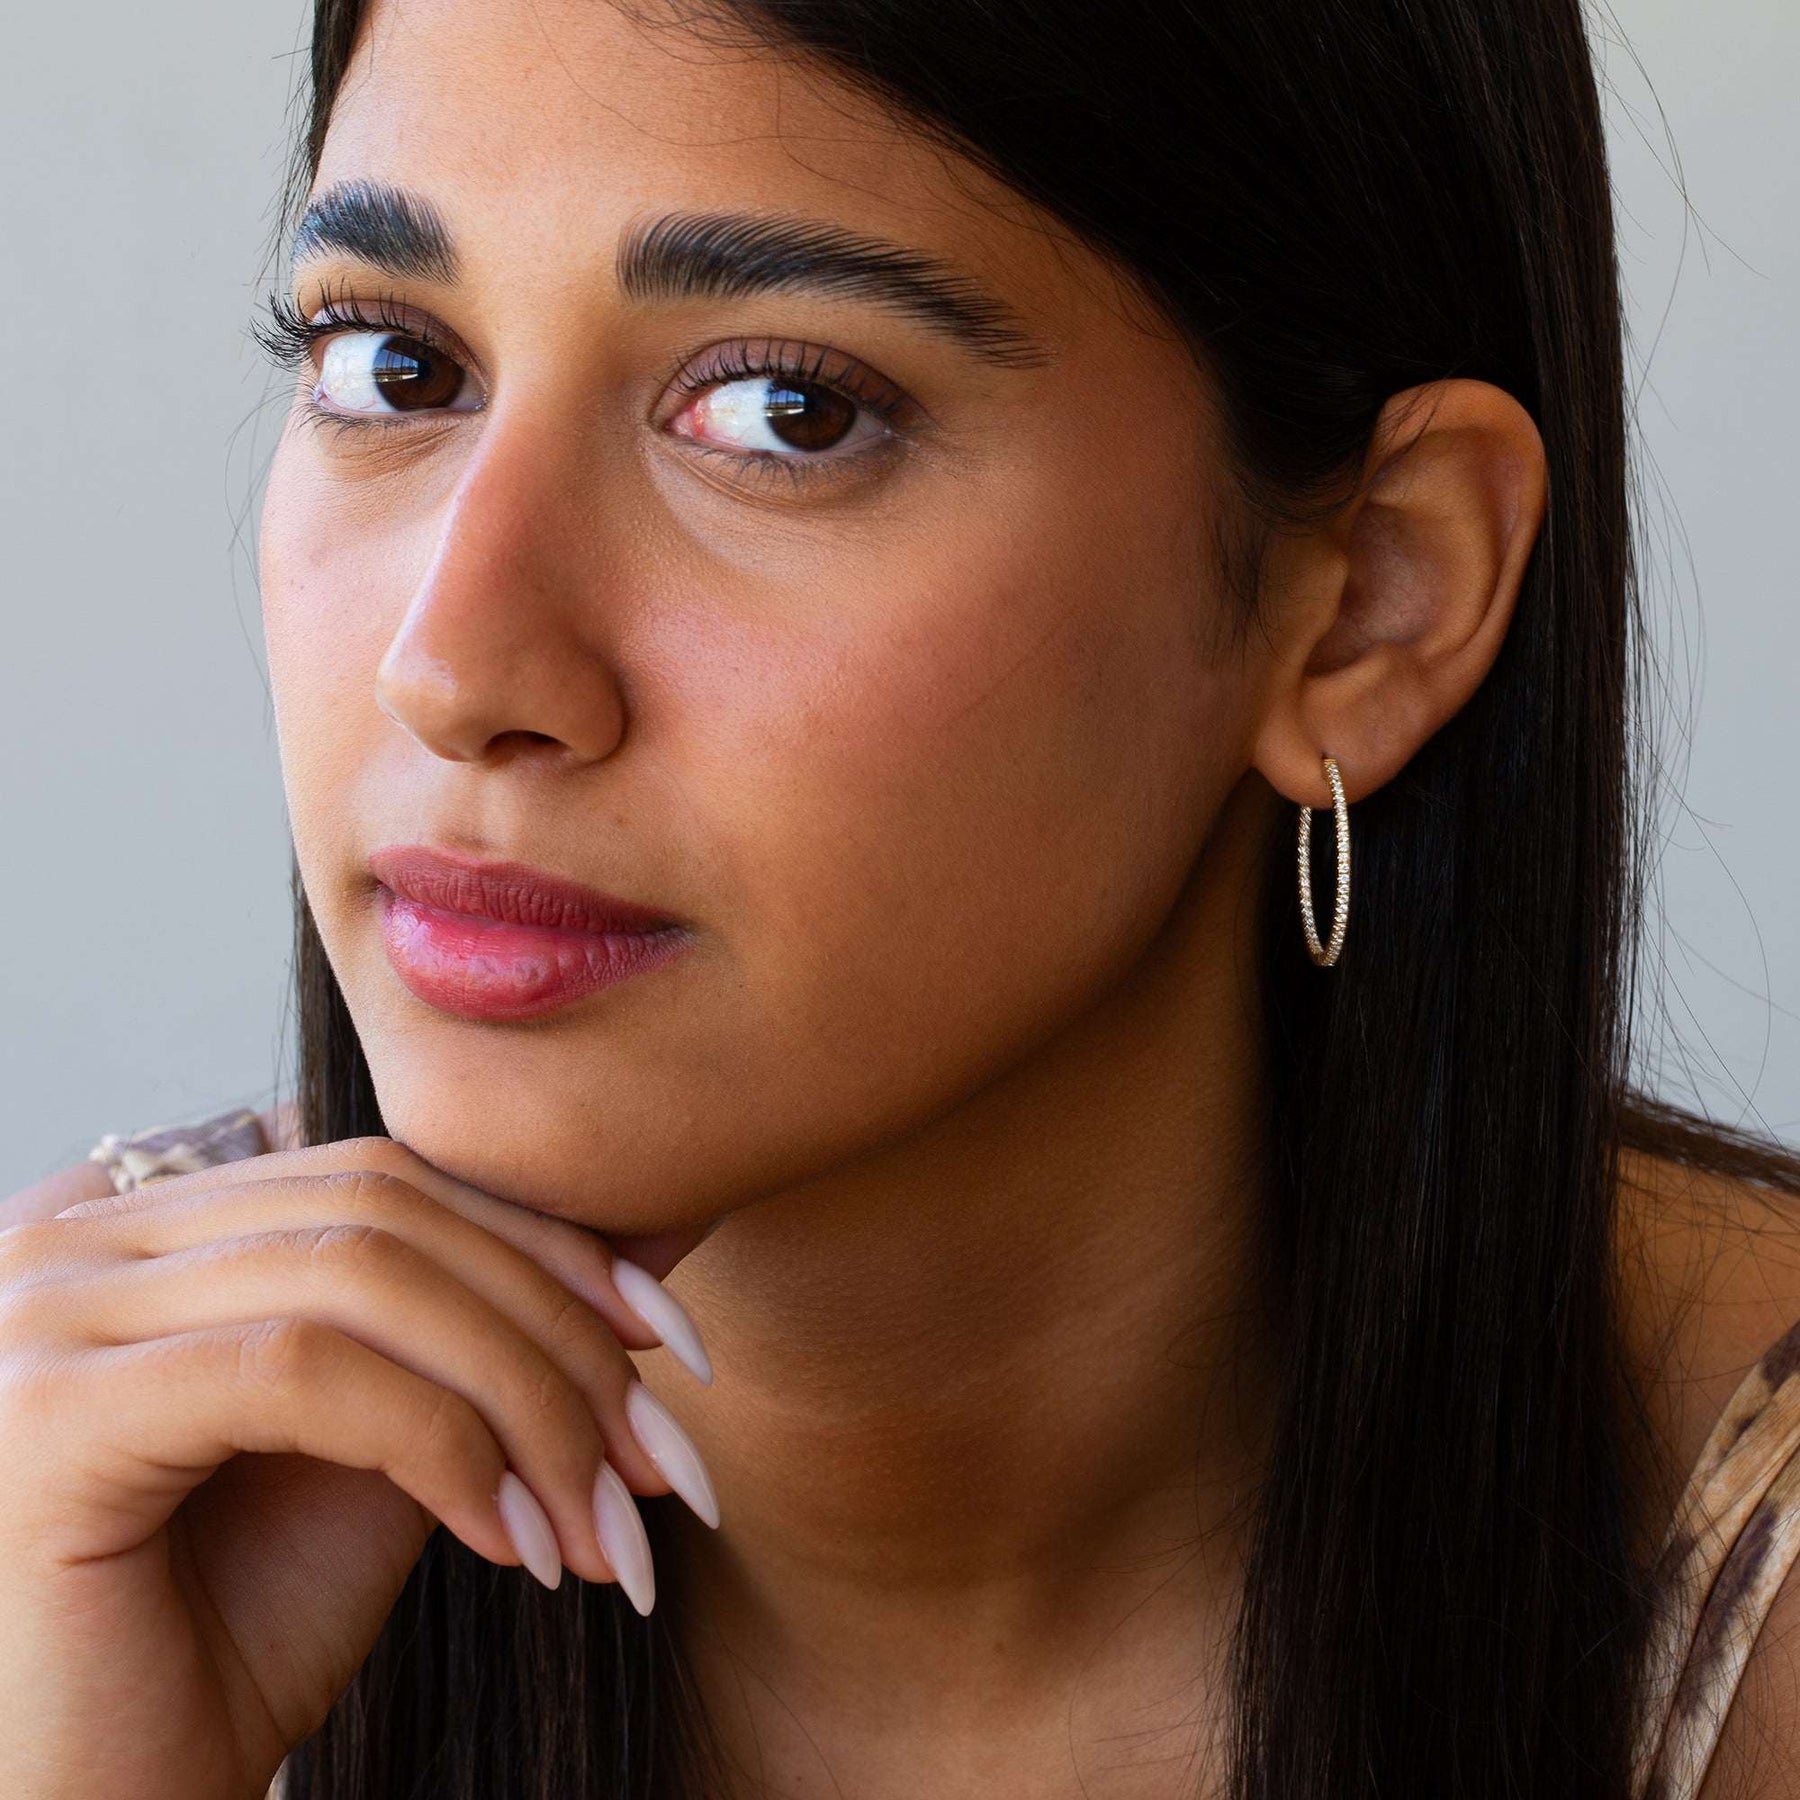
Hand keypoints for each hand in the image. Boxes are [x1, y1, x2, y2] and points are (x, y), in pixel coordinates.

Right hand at [0, 1136, 717, 1799]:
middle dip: (558, 1327)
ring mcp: (47, 1311)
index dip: (549, 1245)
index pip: (387, 1175)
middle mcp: (79, 1238)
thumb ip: (479, 1334)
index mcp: (148, 1224)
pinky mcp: (46, 1410)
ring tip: (605, 1517)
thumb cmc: (236, 1632)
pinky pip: (300, 1370)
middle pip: (386, 1210)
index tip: (675, 1343)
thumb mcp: (389, 1447)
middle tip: (662, 1455)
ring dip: (524, 1398)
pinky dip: (442, 1444)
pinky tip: (512, 1542)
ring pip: (363, 1278)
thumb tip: (654, 1241)